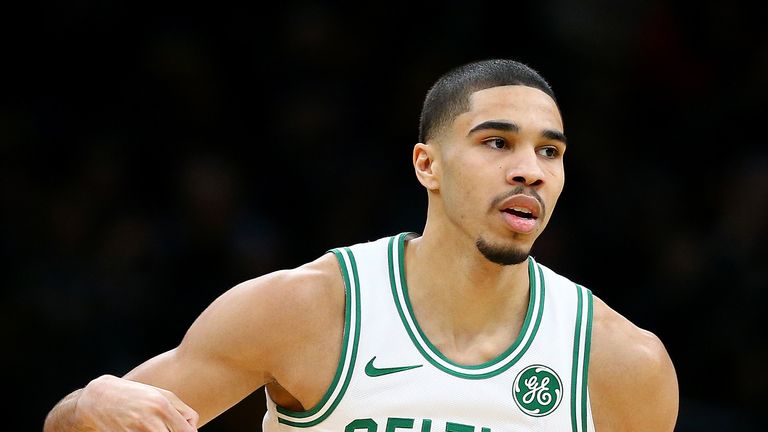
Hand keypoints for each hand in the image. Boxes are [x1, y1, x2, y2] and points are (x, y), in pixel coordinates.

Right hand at [76, 374, 198, 431]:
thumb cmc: (134, 394)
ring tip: (153, 427)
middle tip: (167, 428)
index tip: (184, 431)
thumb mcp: (161, 395)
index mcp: (162, 406)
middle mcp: (150, 421)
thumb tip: (193, 428)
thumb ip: (182, 411)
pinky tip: (139, 429)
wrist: (97, 399)